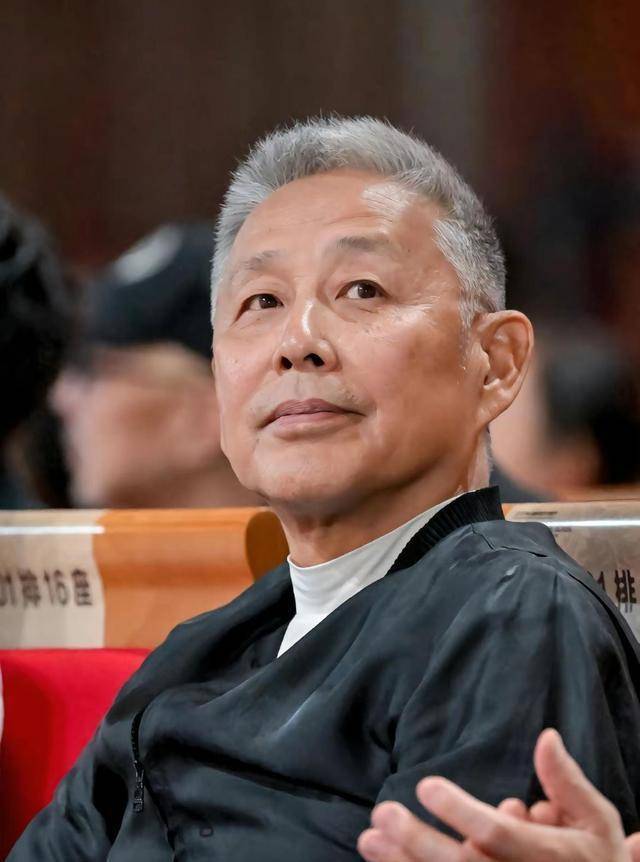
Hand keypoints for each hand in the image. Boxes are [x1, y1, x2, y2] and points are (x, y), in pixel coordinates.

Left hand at [358, 728, 639, 860]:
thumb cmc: (594, 858)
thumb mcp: (595, 820)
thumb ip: (568, 782)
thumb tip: (546, 736)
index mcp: (548, 857)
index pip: (498, 835)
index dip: (460, 811)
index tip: (426, 785)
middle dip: (417, 841)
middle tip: (382, 812)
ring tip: (368, 838)